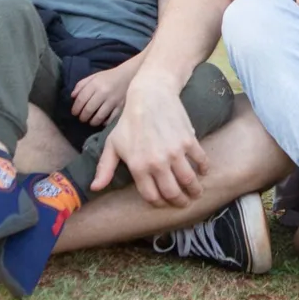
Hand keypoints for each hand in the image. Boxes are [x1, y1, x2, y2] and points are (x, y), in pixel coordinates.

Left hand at [71, 64, 131, 125]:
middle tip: (82, 118)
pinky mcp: (121, 106)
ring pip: (99, 116)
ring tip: (90, 121)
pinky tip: (102, 121)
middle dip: (82, 117)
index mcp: (95, 84)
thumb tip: (72, 97)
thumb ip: (81, 85)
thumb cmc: (108, 77)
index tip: (74, 113)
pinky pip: (111, 119)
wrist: (128, 75)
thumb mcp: (93, 77)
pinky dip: (105, 122)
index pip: (81, 99)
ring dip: (92, 122)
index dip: (76, 108)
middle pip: (89, 109)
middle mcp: (103, 92)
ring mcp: (113, 100)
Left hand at [92, 74, 207, 206]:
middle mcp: (157, 163)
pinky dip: (204, 169)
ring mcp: (175, 152)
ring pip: (189, 181)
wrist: (150, 95)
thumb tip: (94, 188)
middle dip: (180, 202)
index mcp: (138, 167)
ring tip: (196, 193)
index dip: (160, 203)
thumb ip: (105, 168)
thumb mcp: (112, 144)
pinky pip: (201, 161)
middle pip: (173, 193)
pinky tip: (202, 171)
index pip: (152, 196)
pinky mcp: (188, 141)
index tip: (165, 203)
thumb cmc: (129, 121)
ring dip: (195, 191)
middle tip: (184, 203)